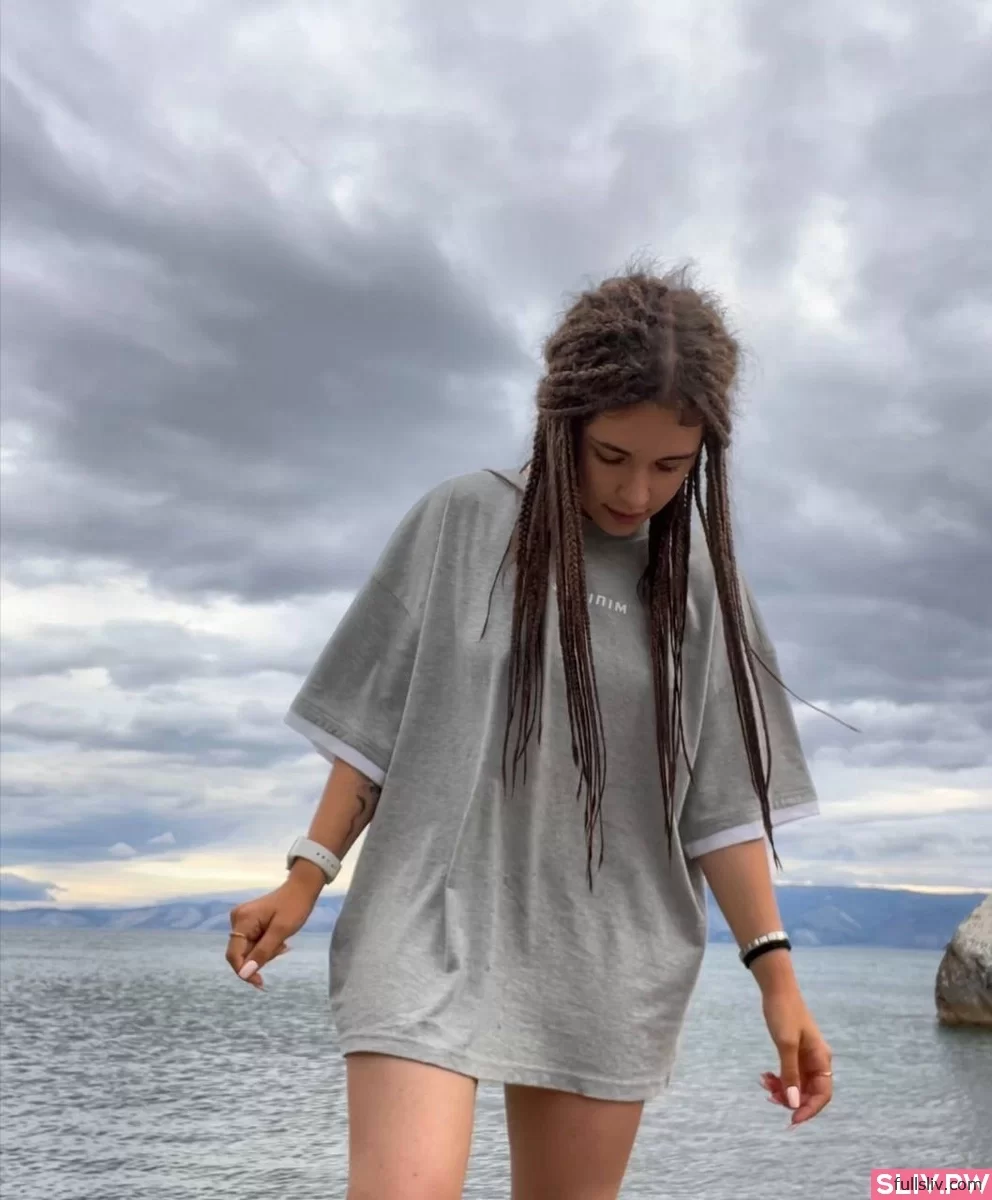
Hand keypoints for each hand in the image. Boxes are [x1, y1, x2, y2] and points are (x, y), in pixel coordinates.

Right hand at [225, 879, 315, 990]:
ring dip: (265, 952)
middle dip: (260, 957)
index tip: (260, 982)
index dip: (244, 971)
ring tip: (282, 942)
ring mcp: (242, 920)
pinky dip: (265, 946)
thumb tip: (245, 974)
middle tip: (282, 948)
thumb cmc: (294, 906)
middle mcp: (237, 919)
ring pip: (248, 950)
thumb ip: (263, 952)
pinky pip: (253, 943)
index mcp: (242, 920)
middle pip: (242, 953)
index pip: (234, 955)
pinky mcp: (249, 922)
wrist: (302, 888)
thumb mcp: (281, 931)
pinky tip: (278, 939)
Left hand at [759, 985, 832, 1126]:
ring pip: (797, 1085)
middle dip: (792, 1099)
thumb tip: (793, 1103)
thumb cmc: (784, 1013)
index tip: (792, 1119)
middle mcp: (817, 1061)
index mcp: (821, 1059)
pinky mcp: (794, 1053)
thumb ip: (790, 1074)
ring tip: (765, 1084)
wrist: (777, 990)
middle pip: (810, 1092)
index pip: (823, 1094)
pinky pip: (789, 1075)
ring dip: (783, 1090)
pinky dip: (779, 1079)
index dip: (810, 1110)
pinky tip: (765, 1077)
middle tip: (770, 1098)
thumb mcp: (786, 1044)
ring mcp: (805, 1058)